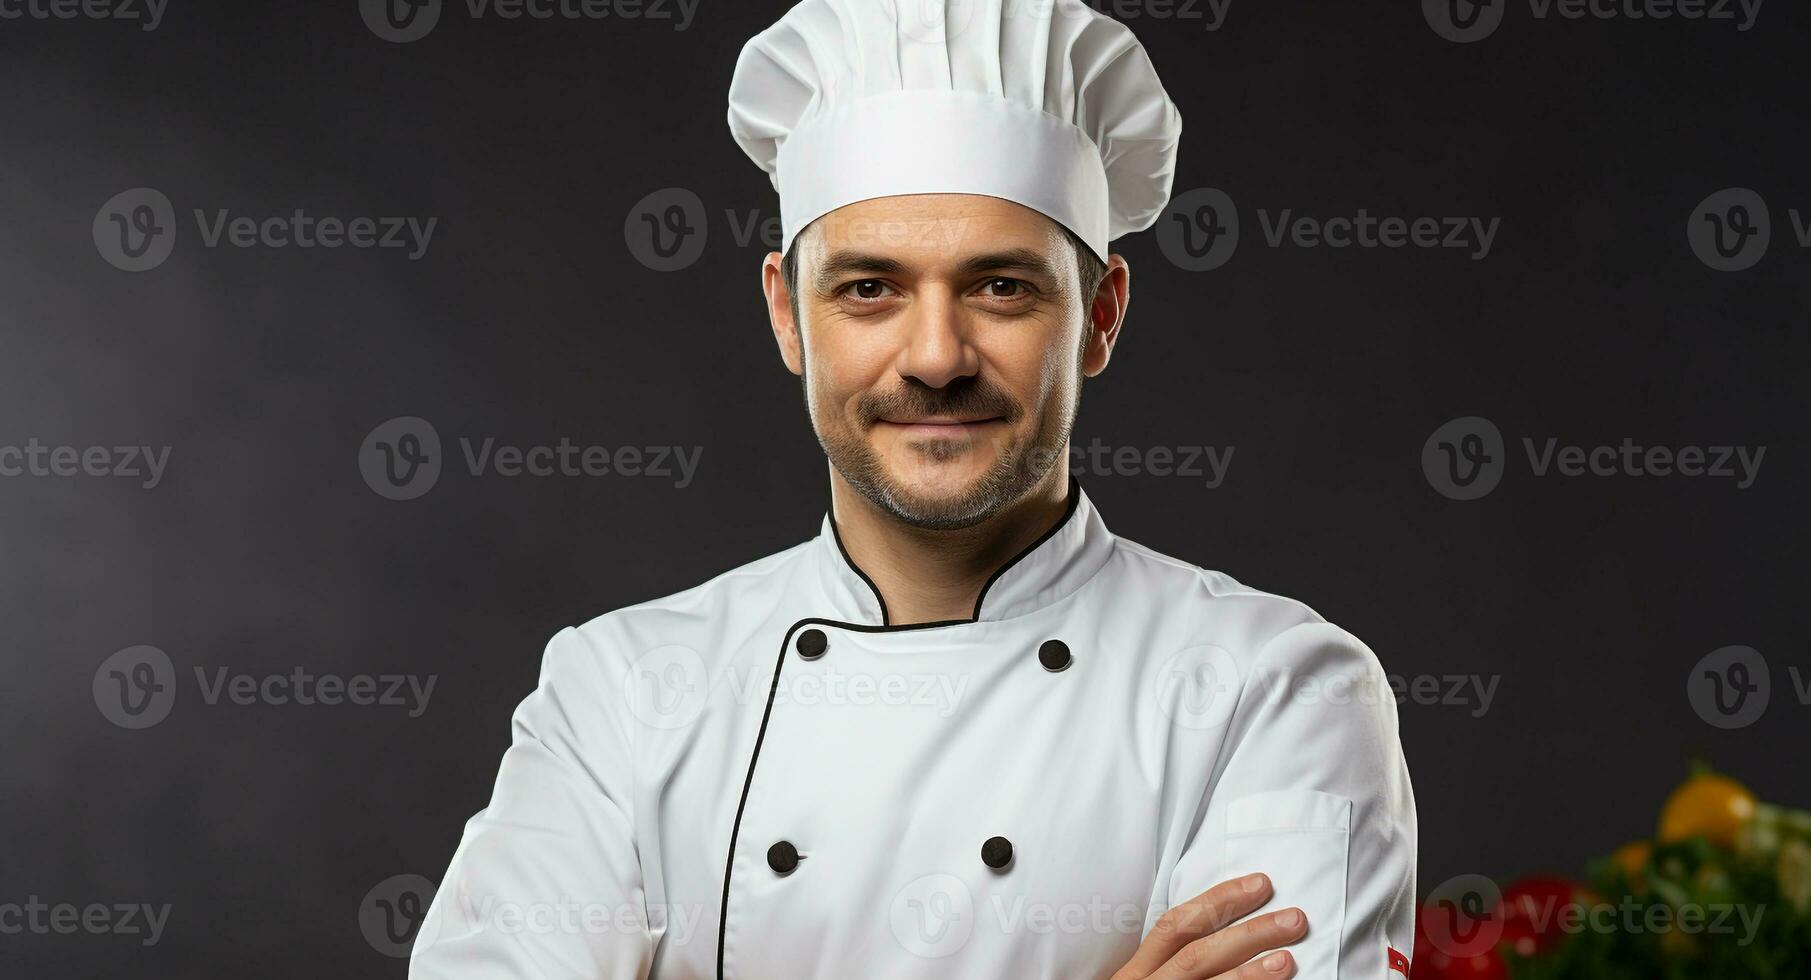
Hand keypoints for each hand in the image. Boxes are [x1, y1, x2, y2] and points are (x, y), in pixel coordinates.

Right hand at [1110, 873, 1306, 979]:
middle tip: (1293, 919)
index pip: (1176, 925)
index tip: (1261, 884)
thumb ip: (1175, 962)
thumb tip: (1236, 932)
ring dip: (1250, 975)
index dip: (1219, 900)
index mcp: (1137, 973)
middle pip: (1197, 955)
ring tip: (1287, 961)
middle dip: (1248, 933)